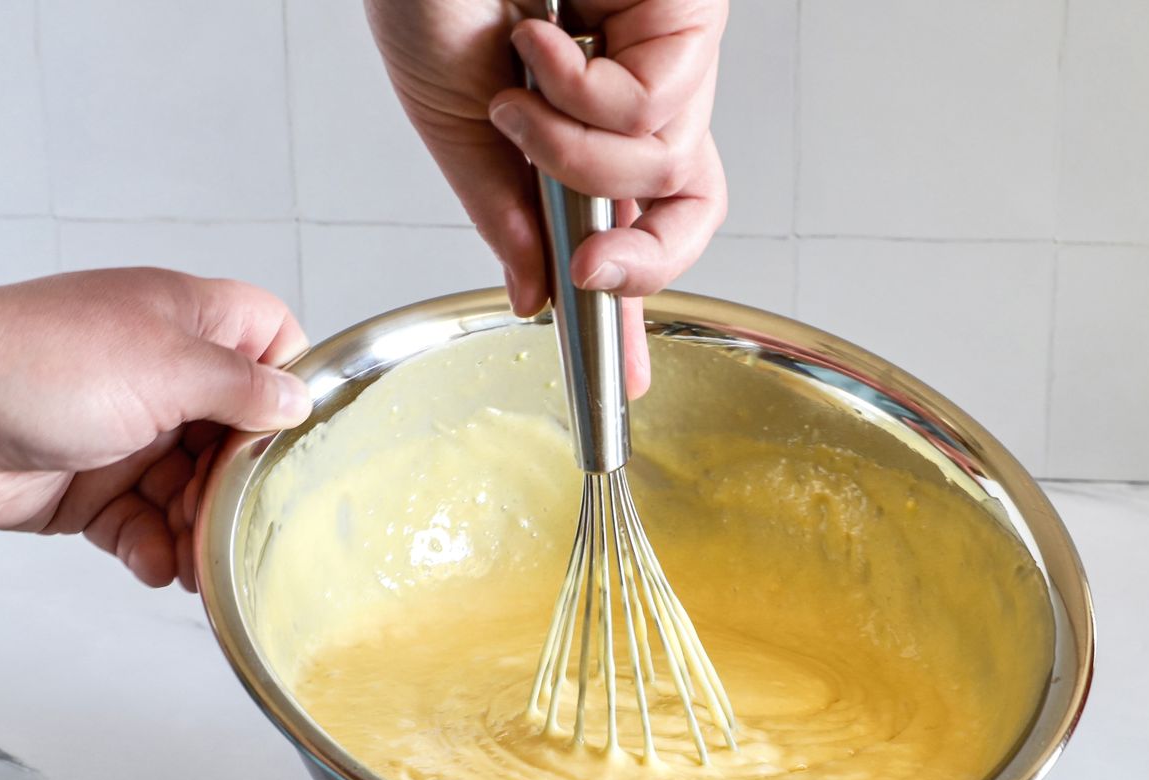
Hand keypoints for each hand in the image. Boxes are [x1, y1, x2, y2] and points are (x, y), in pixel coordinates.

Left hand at [0, 231, 309, 589]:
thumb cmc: (36, 366)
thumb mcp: (166, 367)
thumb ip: (242, 388)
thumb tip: (299, 402)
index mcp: (185, 325)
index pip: (269, 340)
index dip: (290, 383)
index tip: (297, 433)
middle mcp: (162, 377)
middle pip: (238, 434)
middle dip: (244, 482)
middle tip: (245, 516)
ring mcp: (127, 434)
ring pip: (195, 490)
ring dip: (202, 528)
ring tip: (201, 560)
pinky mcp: (92, 487)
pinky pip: (145, 526)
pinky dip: (155, 549)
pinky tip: (156, 565)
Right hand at [365, 0, 728, 396]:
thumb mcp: (457, 126)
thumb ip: (505, 215)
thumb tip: (535, 296)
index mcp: (581, 126)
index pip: (629, 223)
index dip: (633, 297)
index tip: (622, 374)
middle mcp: (636, 93)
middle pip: (691, 205)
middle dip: (641, 258)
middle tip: (591, 269)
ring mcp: (666, 54)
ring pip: (668, 165)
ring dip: (573, 151)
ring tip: (518, 93)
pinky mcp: (688, 15)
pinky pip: (660, 107)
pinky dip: (585, 96)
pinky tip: (541, 46)